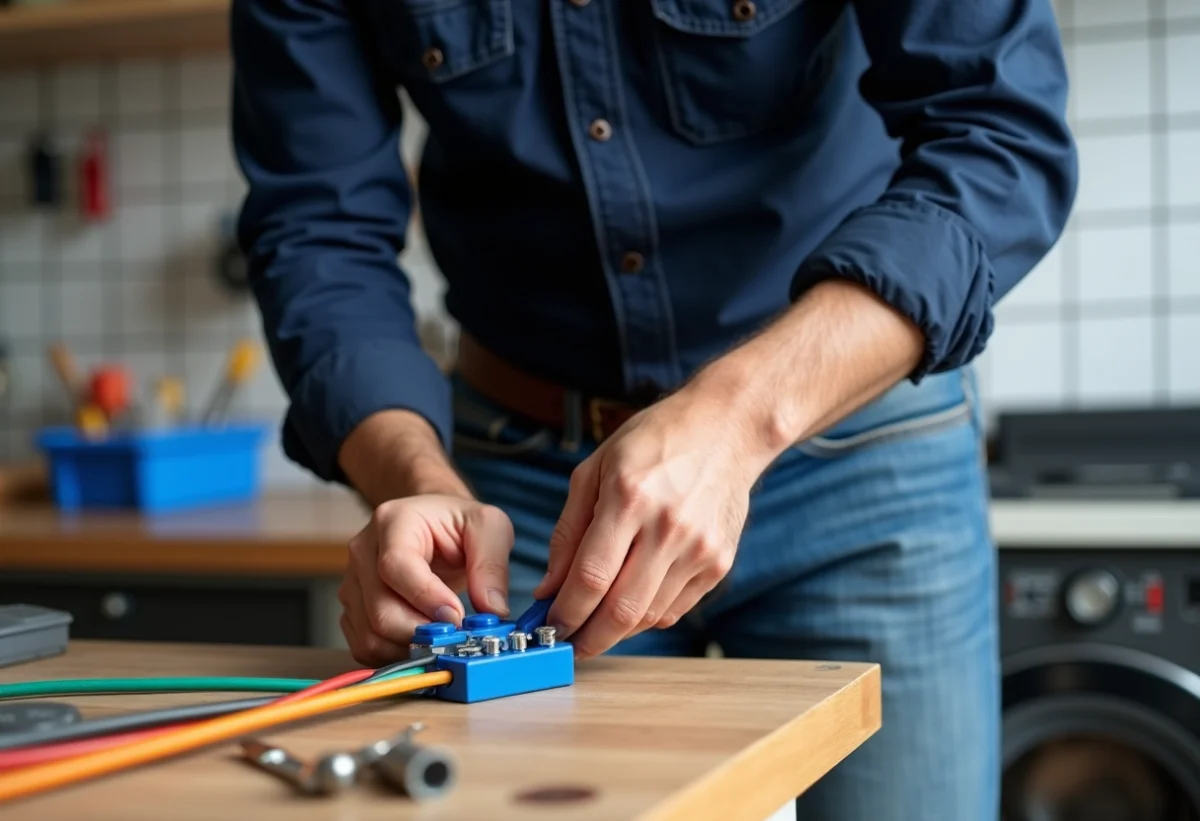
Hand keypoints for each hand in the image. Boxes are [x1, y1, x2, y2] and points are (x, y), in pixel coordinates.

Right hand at [338, 494, 513, 665]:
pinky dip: (394, 655)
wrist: (433, 524)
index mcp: (393, 522)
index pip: (396, 566)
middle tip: (455, 636)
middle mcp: (364, 551)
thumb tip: (493, 610)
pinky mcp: (353, 608)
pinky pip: (364, 645)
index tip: (457, 617)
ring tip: (442, 640)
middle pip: (380, 608)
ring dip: (409, 648)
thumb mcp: (488, 527)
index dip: (426, 598)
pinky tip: (421, 645)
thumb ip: (492, 566)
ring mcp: (354, 581)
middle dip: (421, 632)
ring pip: (370, 633)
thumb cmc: (457, 522)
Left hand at [534, 389, 767, 658]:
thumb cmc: (654, 441)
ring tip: (593, 624)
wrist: (727, 429)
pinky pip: (675, 609)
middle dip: (587, 638)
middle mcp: (668, 527)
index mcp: (630, 497)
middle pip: (621, 609)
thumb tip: (549, 587)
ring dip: (615, 631)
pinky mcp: (719, 563)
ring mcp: (699, 549)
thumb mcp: (596, 469)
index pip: (590, 577)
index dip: (564, 612)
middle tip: (567, 644)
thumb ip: (569, 531)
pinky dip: (646, 617)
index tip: (548, 624)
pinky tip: (629, 605)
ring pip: (648, 616)